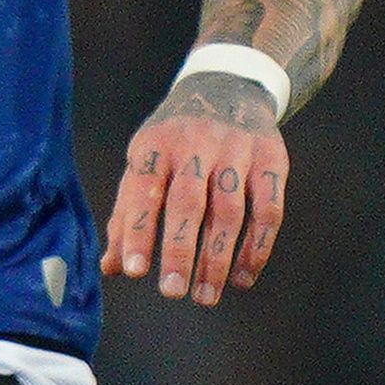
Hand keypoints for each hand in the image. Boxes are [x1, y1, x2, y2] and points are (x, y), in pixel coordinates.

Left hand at [104, 70, 289, 304]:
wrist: (227, 88)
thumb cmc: (172, 141)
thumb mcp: (143, 163)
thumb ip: (128, 214)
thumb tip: (111, 267)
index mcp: (156, 146)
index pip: (143, 191)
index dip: (138, 231)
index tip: (134, 272)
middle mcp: (197, 145)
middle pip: (189, 204)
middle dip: (180, 251)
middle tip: (172, 293)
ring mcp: (238, 151)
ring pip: (230, 211)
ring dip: (219, 258)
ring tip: (205, 296)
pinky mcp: (272, 159)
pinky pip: (269, 209)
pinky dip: (257, 246)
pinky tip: (242, 276)